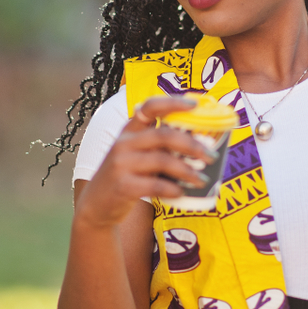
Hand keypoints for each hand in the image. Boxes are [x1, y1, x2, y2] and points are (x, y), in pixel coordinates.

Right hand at [74, 96, 215, 228]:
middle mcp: (124, 143)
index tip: (195, 105)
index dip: (173, 103)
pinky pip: (154, 185)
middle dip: (192, 145)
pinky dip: (172, 189)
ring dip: (187, 170)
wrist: (96, 206)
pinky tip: (182, 193)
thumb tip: (201, 142)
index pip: (150, 107)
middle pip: (164, 136)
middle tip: (212, 155)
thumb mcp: (135, 153)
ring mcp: (121, 164)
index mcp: (129, 130)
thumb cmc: (126, 176)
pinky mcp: (123, 186)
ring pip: (162, 161)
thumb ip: (157, 145)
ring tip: (203, 179)